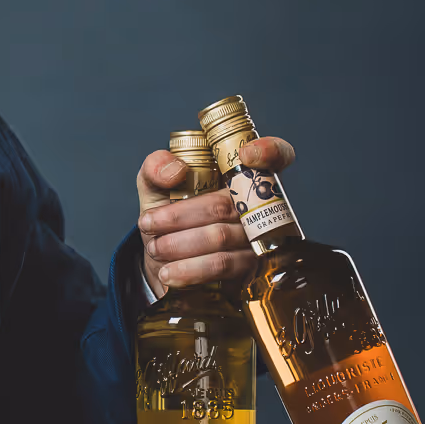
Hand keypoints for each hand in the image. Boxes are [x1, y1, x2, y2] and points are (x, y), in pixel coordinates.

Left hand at [136, 136, 295, 296]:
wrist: (165, 261)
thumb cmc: (169, 215)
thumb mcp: (155, 187)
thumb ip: (156, 167)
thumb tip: (176, 172)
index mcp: (239, 176)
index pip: (276, 156)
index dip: (269, 150)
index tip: (247, 155)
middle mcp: (256, 205)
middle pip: (225, 204)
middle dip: (179, 216)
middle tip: (148, 224)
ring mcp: (258, 238)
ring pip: (221, 236)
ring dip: (179, 244)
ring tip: (154, 248)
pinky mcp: (251, 268)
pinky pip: (224, 265)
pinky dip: (190, 269)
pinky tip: (168, 273)